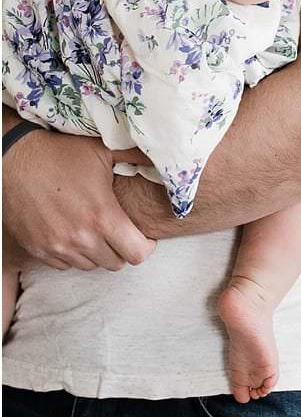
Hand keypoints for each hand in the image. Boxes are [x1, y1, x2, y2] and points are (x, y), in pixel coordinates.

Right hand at [1, 124, 153, 269]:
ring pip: (91, 265)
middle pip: (116, 263)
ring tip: (96, 230)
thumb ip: (137, 157)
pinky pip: (65, 264)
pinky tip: (73, 233)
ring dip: (98, 252)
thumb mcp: (103, 150)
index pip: (137, 254)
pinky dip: (73, 254)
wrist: (12, 160)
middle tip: (120, 231)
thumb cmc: (61, 154)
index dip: (146, 245)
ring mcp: (56, 246)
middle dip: (122, 249)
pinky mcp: (37, 249)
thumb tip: (170, 154)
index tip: (143, 235)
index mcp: (102, 217)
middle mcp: (80, 238)